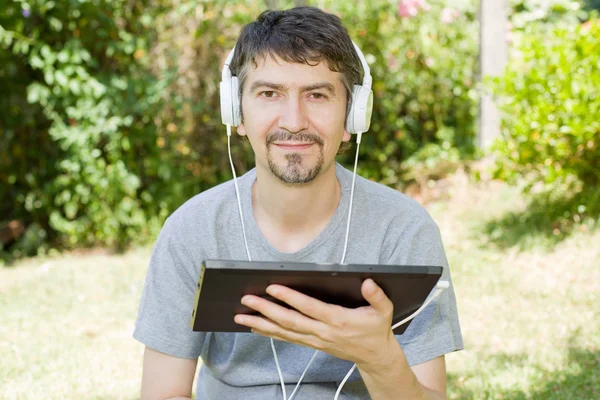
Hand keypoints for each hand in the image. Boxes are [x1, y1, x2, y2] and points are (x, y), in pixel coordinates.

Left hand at [234, 279, 397, 367]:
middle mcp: (323, 331)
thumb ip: (377, 296)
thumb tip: (368, 282)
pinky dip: (270, 333)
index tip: (272, 288)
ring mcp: (316, 340)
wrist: (375, 356)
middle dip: (266, 310)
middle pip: (289, 321)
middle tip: (247, 300)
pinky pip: (288, 339)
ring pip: (284, 332)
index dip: (290, 298)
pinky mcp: (312, 344)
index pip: (309, 307)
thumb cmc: (376, 330)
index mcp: (338, 320)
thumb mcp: (383, 311)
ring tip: (242, 316)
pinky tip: (255, 328)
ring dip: (261, 324)